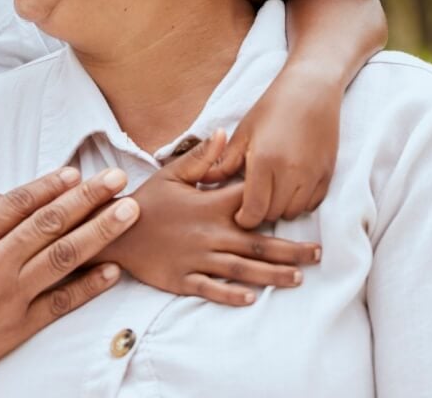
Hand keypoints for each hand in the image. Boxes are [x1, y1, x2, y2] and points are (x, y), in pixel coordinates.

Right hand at [0, 165, 139, 397]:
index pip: (17, 203)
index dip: (49, 185)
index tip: (75, 171)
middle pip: (49, 223)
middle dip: (87, 197)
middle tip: (117, 178)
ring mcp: (9, 296)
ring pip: (63, 257)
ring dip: (100, 231)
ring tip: (129, 212)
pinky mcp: (18, 326)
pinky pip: (61, 302)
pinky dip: (89, 286)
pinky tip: (114, 270)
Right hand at [100, 130, 319, 305]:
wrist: (113, 231)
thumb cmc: (145, 201)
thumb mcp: (171, 173)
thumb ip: (202, 157)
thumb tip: (224, 132)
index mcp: (209, 206)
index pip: (250, 203)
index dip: (276, 203)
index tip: (301, 206)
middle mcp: (209, 233)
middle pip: (258, 243)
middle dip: (291, 250)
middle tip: (318, 254)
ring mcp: (196, 258)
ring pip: (242, 269)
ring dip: (272, 274)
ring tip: (299, 278)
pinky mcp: (182, 279)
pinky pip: (211, 289)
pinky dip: (231, 295)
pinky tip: (252, 299)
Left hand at [204, 71, 340, 227]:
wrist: (311, 89)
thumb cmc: (273, 107)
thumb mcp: (244, 131)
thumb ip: (226, 161)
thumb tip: (206, 182)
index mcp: (264, 161)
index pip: (254, 211)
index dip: (244, 219)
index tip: (239, 214)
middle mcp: (291, 172)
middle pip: (272, 214)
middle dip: (260, 213)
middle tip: (252, 201)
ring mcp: (312, 174)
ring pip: (293, 213)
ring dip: (280, 208)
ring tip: (271, 193)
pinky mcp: (327, 173)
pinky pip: (312, 204)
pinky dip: (299, 202)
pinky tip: (290, 187)